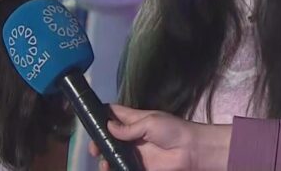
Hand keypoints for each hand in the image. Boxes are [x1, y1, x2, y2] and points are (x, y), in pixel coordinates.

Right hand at [88, 104, 231, 170]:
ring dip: (104, 157)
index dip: (101, 115)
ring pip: (113, 154)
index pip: (114, 114)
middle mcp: (132, 136)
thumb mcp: (150, 122)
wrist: (191, 151)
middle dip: (99, 141)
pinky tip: (109, 168)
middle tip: (94, 149)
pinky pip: (122, 167)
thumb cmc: (172, 130)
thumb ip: (128, 127)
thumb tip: (108, 126)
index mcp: (134, 120)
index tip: (89, 119)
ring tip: (103, 162)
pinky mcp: (139, 166)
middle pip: (109, 137)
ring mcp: (135, 152)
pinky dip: (113, 168)